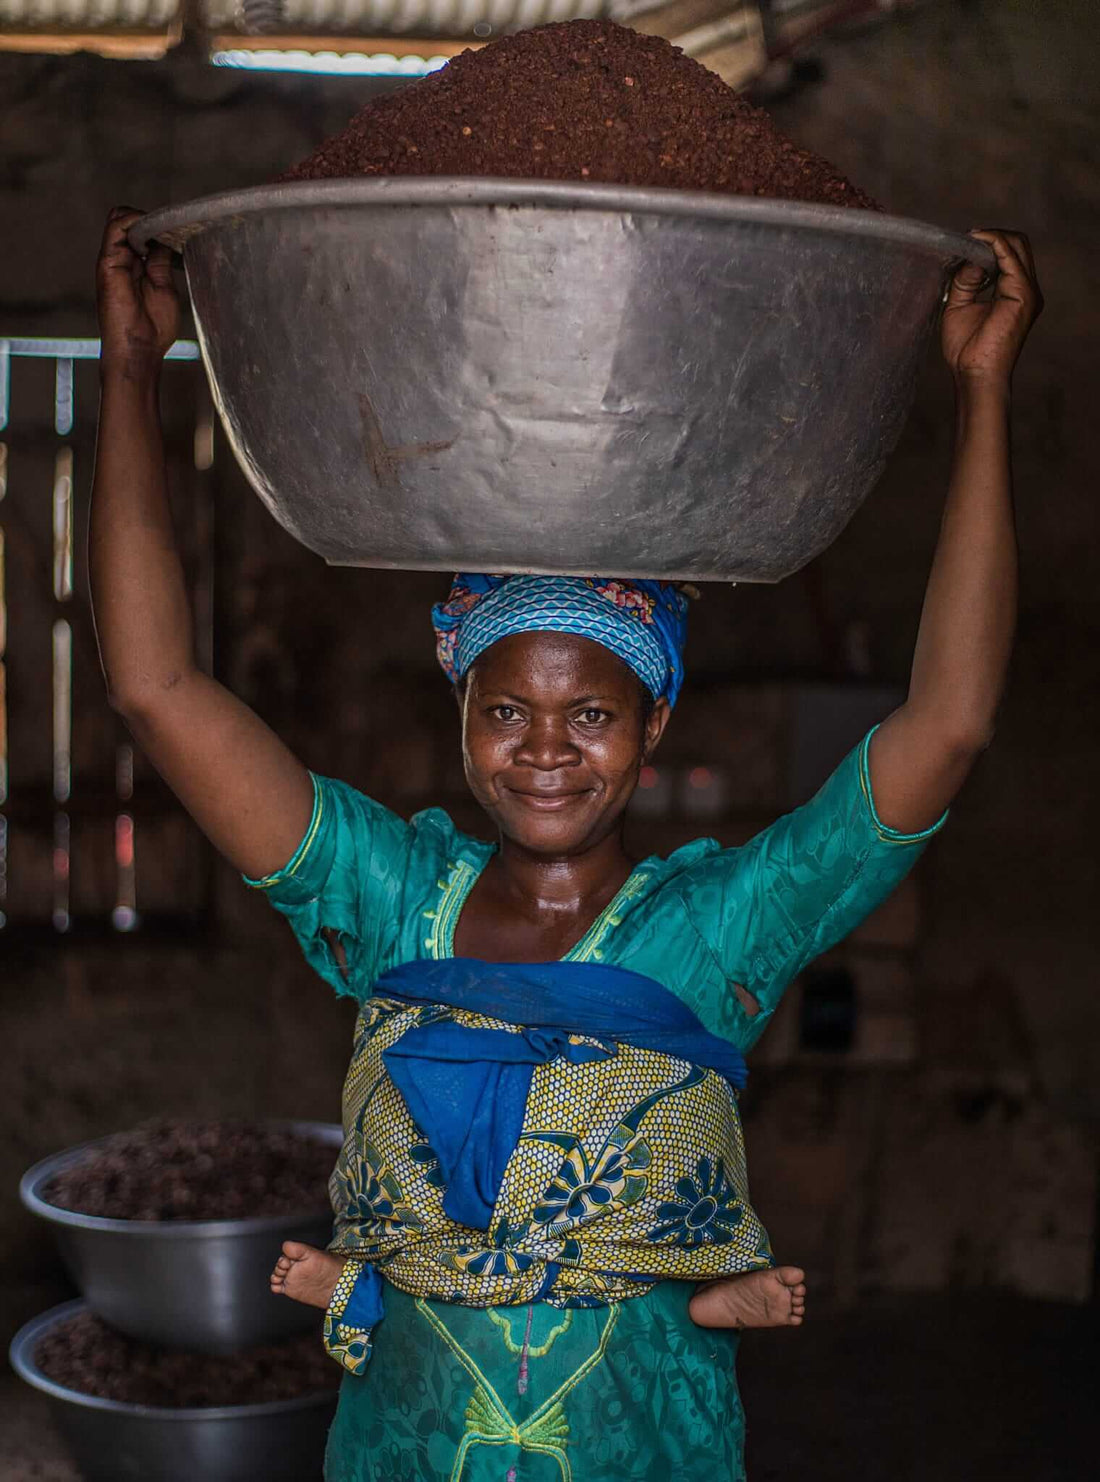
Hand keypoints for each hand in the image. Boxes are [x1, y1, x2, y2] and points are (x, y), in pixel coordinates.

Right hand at [96, 207, 180, 380]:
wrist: (139, 351)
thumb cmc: (153, 329)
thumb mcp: (165, 288)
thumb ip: (161, 264)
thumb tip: (165, 241)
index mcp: (137, 267)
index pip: (141, 232)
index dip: (158, 227)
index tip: (179, 230)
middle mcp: (123, 260)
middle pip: (128, 222)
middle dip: (149, 219)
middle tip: (171, 228)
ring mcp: (113, 260)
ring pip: (119, 219)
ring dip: (142, 217)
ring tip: (162, 227)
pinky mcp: (107, 262)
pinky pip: (115, 228)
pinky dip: (133, 220)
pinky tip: (152, 228)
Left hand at [941, 229, 1041, 387]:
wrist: (974, 373)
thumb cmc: (966, 349)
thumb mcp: (959, 305)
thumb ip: (965, 280)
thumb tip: (969, 256)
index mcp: (1014, 292)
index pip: (1009, 254)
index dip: (988, 243)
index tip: (964, 242)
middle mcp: (1026, 289)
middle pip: (1017, 245)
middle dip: (991, 237)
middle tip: (966, 238)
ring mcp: (1028, 291)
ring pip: (1017, 246)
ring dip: (991, 238)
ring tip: (969, 239)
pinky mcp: (1023, 294)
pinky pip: (1010, 257)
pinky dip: (994, 244)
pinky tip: (976, 242)